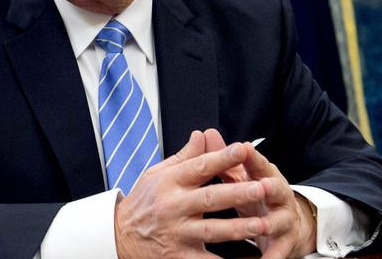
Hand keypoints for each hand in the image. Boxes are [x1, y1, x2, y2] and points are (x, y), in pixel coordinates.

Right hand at [114, 131, 267, 258]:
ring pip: (212, 231)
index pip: (199, 166)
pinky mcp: (178, 257)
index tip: (244, 149)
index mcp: (170, 182)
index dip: (222, 157)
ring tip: (262, 225)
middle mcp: (173, 206)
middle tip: (262, 188)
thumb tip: (202, 134)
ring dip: (238, 229)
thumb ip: (184, 157)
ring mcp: (176, 233)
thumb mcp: (157, 173)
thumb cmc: (143, 201)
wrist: (119, 236)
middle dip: (238, 193)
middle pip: (210, 199)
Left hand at [204, 129, 316, 258]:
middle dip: (267, 186)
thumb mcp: (243, 175)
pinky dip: (271, 256)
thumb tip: (206, 133)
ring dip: (270, 222)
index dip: (252, 155)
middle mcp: (277, 195)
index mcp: (264, 175)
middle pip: (274, 187)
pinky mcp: (285, 242)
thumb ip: (225, 157)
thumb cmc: (258, 195)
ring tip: (260, 225)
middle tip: (259, 186)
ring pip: (278, 220)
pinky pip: (278, 250)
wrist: (289, 223)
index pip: (258, 162)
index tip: (243, 147)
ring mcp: (283, 219)